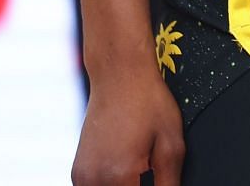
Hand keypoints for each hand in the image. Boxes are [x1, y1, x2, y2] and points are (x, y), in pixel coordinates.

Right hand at [71, 67, 184, 184]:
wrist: (119, 75)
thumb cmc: (147, 102)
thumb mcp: (172, 143)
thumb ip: (169, 182)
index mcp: (119, 176)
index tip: (159, 179)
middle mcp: (93, 180)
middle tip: (151, 169)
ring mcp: (81, 176)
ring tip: (142, 168)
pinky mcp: (77, 171)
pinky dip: (112, 185)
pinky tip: (128, 169)